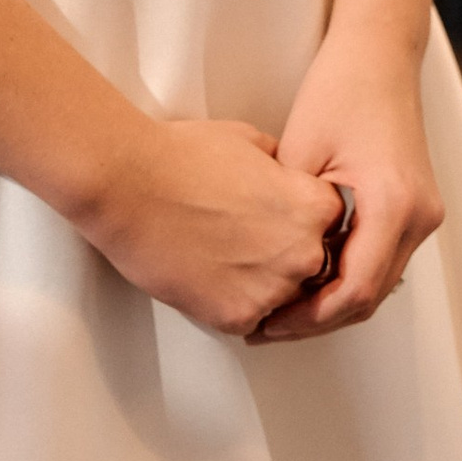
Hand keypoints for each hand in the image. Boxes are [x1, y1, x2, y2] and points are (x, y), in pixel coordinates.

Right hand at [80, 115, 347, 342]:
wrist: (128, 183)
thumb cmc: (181, 156)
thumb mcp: (251, 141)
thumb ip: (283, 168)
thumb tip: (285, 177)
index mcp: (315, 208)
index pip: (334, 229)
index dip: (305, 224)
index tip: (282, 221)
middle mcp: (305, 253)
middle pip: (314, 268)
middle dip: (287, 257)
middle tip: (249, 241)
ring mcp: (274, 290)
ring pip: (284, 300)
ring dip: (262, 285)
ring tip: (224, 258)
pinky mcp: (237, 316)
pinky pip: (250, 320)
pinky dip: (231, 303)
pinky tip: (208, 276)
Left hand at [248, 29, 443, 344]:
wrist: (378, 56)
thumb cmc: (338, 91)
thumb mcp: (300, 155)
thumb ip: (293, 219)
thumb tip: (269, 270)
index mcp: (394, 204)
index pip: (354, 289)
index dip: (308, 317)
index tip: (267, 323)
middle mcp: (420, 217)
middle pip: (370, 297)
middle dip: (317, 319)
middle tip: (265, 327)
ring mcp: (425, 215)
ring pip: (378, 284)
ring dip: (332, 303)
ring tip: (279, 309)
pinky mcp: (417, 209)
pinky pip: (382, 260)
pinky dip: (347, 278)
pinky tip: (306, 279)